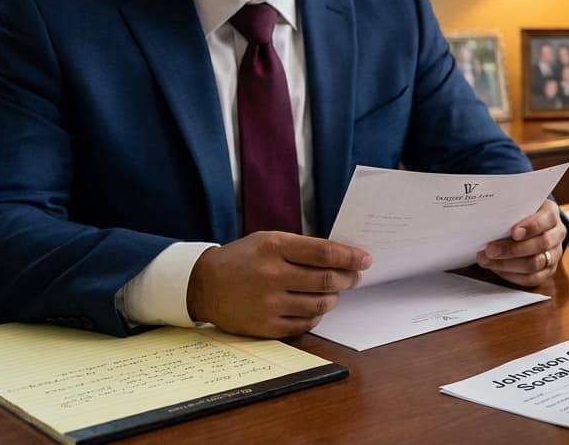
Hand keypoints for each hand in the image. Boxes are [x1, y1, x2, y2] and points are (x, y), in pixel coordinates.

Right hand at [187, 231, 369, 337]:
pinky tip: (315, 307)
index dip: (350, 257)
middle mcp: (272, 276)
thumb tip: (340, 256)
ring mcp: (268, 304)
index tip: (364, 259)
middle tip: (355, 276)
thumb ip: (301, 247)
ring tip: (334, 291)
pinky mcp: (265, 326)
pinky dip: (317, 315)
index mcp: (274, 248)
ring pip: (320, 304)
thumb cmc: (243, 259)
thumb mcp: (268, 240)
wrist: (204, 286)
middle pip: (326, 280)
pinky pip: (305, 324)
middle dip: (348, 278)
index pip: (324, 253)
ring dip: (334, 297)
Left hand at [476, 198, 566, 286]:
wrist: (533, 225)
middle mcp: (557, 233)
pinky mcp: (548, 270)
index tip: (513, 232)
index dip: (530, 227)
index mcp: (551, 213)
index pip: (545, 220)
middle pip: (540, 244)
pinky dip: (512, 276)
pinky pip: (532, 278)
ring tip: (487, 260)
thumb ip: (510, 209)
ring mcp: (554, 254)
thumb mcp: (519, 205)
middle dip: (512, 249)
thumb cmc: (522, 213)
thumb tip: (489, 215)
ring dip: (507, 264)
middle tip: (490, 250)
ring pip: (535, 264)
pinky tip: (497, 269)